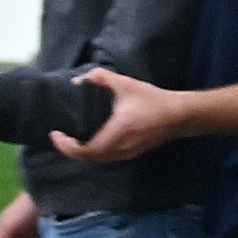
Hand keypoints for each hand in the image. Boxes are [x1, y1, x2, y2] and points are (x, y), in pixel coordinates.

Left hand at [49, 70, 188, 166]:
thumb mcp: (126, 84)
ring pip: (98, 159)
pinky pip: (106, 157)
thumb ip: (100, 78)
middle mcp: (122, 147)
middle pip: (88, 158)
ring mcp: (128, 153)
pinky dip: (93, 152)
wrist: (181, 116)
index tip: (55, 133)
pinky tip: (89, 140)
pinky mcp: (132, 153)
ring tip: (71, 138)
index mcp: (119, 131)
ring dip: (82, 152)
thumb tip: (78, 81)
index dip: (66, 146)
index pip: (87, 150)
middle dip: (70, 149)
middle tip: (59, 136)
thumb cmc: (154, 100)